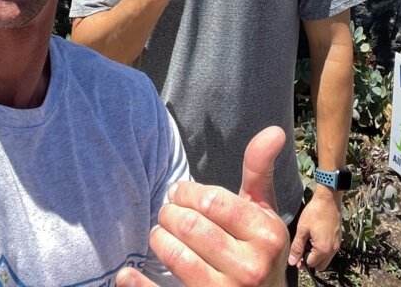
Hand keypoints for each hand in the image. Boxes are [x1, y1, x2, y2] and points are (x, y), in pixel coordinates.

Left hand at [117, 126, 289, 286]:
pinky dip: (140, 285)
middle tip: (167, 213)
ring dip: (158, 239)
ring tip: (159, 233)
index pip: (211, 201)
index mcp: (266, 235)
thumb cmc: (259, 248)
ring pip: (177, 256)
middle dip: (170, 214)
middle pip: (191, 227)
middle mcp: (250, 267)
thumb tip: (274, 130)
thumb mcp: (264, 212)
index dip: (186, 193)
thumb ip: (259, 171)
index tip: (178, 193)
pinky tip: (126, 273)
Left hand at [288, 190, 342, 271]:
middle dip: (311, 262)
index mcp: (323, 249)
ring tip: (308, 243)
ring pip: (326, 259)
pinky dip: (323, 250)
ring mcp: (337, 244)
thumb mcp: (302, 230)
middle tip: (301, 251)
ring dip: (317, 256)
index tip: (296, 255)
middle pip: (320, 265)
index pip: (311, 265)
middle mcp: (333, 250)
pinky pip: (331, 251)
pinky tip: (315, 239)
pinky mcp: (339, 238)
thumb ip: (297, 248)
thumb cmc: (315, 212)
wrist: (328, 199)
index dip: (302, 262)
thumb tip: (292, 262)